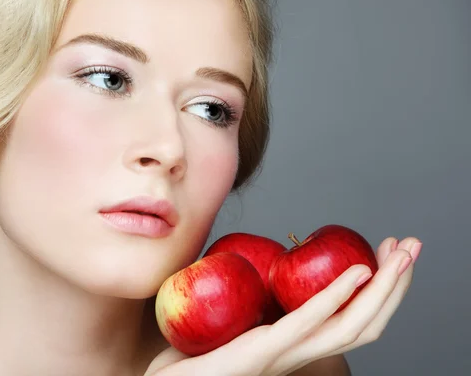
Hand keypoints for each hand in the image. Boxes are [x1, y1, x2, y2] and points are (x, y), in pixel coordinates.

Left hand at [144, 236, 420, 375]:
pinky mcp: (262, 351)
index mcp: (293, 345)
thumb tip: (253, 271)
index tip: (385, 254)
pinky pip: (307, 324)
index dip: (376, 290)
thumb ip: (250, 304)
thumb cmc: (191, 356)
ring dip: (382, 288)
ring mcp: (283, 355)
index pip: (350, 319)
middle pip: (363, 322)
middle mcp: (298, 353)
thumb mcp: (230, 323)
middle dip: (394, 284)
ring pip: (349, 325)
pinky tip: (356, 274)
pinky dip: (336, 298)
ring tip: (401, 255)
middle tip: (412, 246)